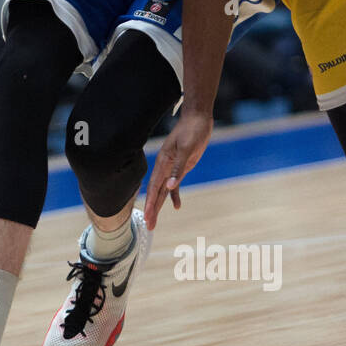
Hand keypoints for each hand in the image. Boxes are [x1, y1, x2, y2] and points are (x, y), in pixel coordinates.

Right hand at [145, 109, 213, 225]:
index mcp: (163, 163)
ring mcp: (172, 168)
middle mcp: (165, 167)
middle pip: (156, 192)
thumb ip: (178, 169)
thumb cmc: (192, 131)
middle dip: (152, 210)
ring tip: (154, 221)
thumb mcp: (187, 149)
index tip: (148, 217)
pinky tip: (176, 206)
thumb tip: (169, 187)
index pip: (155, 187)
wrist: (198, 119)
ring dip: (159, 206)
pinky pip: (175, 185)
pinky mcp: (181, 167)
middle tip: (149, 226)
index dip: (151, 203)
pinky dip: (174, 196)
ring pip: (163, 191)